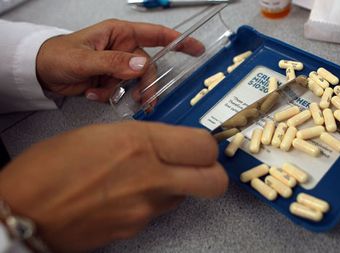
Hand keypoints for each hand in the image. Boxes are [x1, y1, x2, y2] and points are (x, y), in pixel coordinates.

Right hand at [0, 121, 226, 252]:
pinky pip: (158, 212)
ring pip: (186, 197)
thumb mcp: (101, 133)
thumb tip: (168, 144)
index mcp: (141, 144)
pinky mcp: (135, 229)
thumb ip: (143, 137)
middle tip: (196, 164)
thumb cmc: (49, 168)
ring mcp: (145, 209)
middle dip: (212, 172)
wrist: (23, 213)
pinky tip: (126, 194)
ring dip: (177, 185)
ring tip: (146, 176)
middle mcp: (150, 177)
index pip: (204, 146)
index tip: (198, 143)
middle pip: (214, 181)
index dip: (206, 145)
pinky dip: (152, 201)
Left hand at [36, 19, 204, 101]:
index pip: (156, 34)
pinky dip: (111, 97)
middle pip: (148, 68)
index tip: (196, 49)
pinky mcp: (112, 80)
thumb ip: (113, 62)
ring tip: (106, 95)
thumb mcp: (84, 58)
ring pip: (136, 83)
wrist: (41, 73)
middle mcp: (123, 48)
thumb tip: (141, 66)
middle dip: (145, 85)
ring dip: (123, 93)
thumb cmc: (57, 55)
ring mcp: (118, 65)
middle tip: (144, 100)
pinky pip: (123, 92)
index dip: (179, 40)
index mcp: (120, 34)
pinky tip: (93, 93)